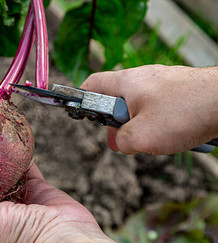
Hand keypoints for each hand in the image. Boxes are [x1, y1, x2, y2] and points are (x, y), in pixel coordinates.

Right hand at [81, 65, 217, 154]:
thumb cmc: (184, 112)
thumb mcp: (141, 136)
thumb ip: (121, 141)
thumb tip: (118, 141)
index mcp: (126, 82)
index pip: (92, 84)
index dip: (82, 99)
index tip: (81, 114)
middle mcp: (143, 77)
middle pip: (118, 100)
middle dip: (119, 123)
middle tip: (125, 139)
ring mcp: (163, 82)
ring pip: (141, 107)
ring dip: (143, 125)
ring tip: (157, 138)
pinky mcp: (180, 89)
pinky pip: (161, 108)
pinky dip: (162, 123)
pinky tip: (175, 134)